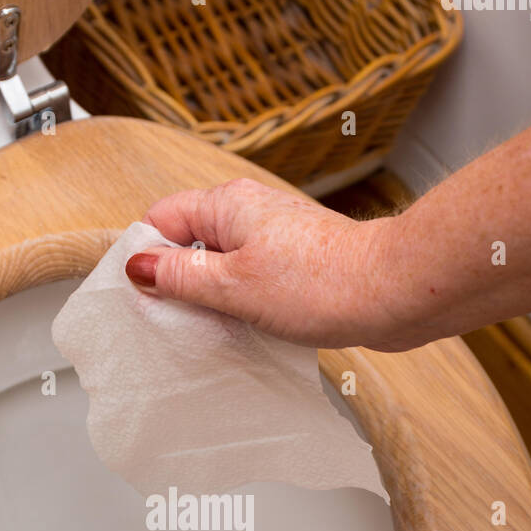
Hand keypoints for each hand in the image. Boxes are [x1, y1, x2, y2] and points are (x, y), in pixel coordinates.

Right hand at [125, 178, 410, 350]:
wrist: (392, 292)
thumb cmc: (319, 285)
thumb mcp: (232, 286)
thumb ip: (181, 276)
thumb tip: (139, 267)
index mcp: (227, 204)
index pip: (162, 218)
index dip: (146, 255)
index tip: (143, 295)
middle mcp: (250, 210)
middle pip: (191, 240)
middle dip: (178, 278)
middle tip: (177, 319)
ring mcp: (275, 235)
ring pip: (222, 261)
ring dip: (212, 294)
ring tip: (216, 326)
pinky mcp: (297, 260)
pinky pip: (251, 275)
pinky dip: (242, 299)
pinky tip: (247, 325)